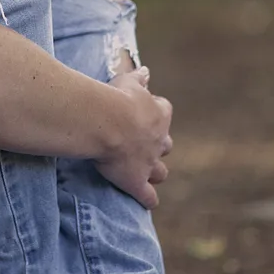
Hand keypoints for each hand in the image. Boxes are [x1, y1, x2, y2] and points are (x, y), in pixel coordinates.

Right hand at [93, 67, 172, 208]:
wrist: (108, 122)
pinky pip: (148, 197)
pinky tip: (147, 202)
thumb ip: (139, 78)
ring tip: (147, 175)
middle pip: (166, 146)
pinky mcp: (137, 182)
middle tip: (144, 145)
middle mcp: (158, 140)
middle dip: (159, 146)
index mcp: (159, 114)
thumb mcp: (128, 81)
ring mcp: (149, 163)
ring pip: (160, 172)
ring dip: (155, 173)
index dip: (156, 113)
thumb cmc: (116, 97)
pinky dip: (148, 199)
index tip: (144, 113)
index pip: (164, 111)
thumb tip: (146, 70)